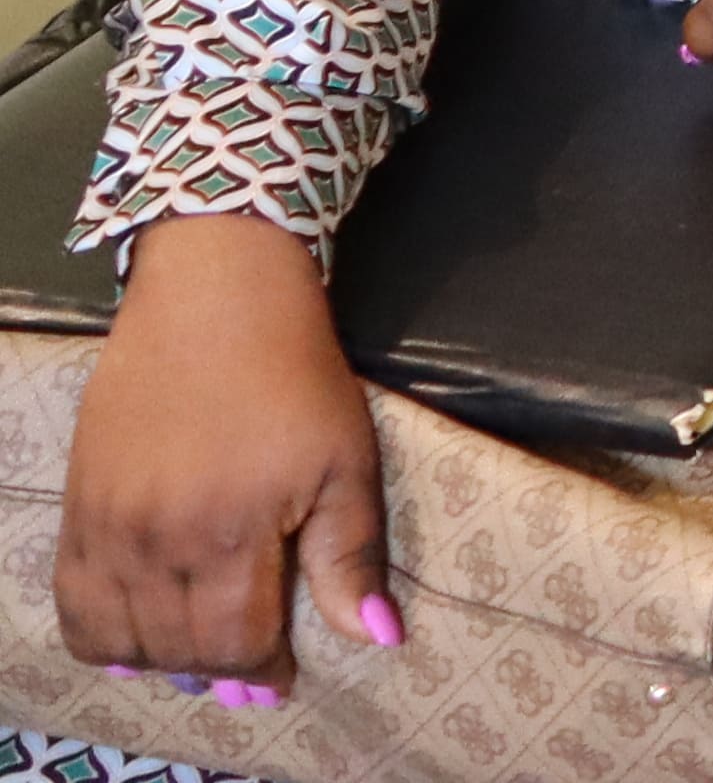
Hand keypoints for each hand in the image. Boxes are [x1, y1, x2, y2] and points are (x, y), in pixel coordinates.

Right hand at [55, 216, 388, 702]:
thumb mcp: (346, 461)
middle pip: (180, 649)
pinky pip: (72, 605)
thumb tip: (376, 639)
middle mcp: (157, 542)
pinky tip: (131, 640)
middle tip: (248, 674)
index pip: (237, 645)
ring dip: (162, 660)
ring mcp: (108, 528)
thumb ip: (350, 556)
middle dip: (219, 672)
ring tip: (199, 656)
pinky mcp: (77, 509)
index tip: (282, 677)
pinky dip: (99, 636)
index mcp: (230, 534)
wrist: (214, 300)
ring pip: (120, 638)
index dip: (263, 672)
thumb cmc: (296, 378)